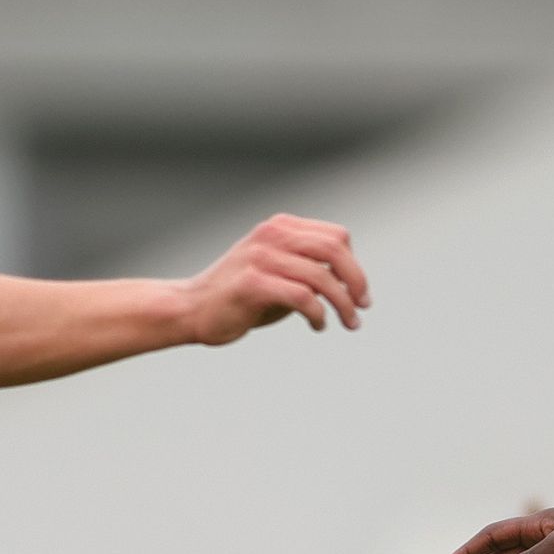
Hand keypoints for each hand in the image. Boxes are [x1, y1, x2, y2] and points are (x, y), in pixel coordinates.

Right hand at [179, 213, 369, 342]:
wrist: (192, 309)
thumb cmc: (240, 296)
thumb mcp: (279, 272)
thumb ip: (310, 268)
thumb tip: (352, 280)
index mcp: (280, 228)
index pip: (336, 237)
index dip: (354, 265)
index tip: (359, 293)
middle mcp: (271, 236)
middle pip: (334, 250)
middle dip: (357, 281)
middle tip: (362, 307)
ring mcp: (260, 258)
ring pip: (321, 277)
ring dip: (342, 305)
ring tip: (348, 323)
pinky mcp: (252, 284)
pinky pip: (302, 297)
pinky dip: (318, 314)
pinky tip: (317, 326)